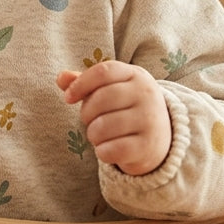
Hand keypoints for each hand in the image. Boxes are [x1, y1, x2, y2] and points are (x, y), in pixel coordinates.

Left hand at [57, 61, 170, 175]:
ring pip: (103, 127)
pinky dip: (102, 152)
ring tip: (100, 135)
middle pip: (101, 99)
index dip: (80, 84)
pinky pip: (110, 150)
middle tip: (90, 120)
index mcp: (136, 75)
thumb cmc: (126, 108)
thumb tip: (61, 78)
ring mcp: (150, 120)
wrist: (162, 137)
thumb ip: (85, 82)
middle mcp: (146, 94)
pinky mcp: (147, 146)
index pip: (103, 71)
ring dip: (93, 134)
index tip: (68, 98)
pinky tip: (108, 149)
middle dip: (86, 113)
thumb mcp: (111, 89)